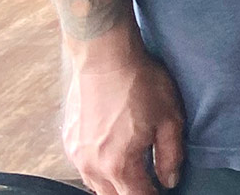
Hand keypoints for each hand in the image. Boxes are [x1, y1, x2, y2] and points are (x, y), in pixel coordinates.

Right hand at [63, 38, 184, 193]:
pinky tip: (114, 155)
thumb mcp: (169, 119)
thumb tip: (170, 180)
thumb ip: (171, 155)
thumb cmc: (140, 84)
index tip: (163, 190)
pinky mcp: (69, 141)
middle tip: (149, 182)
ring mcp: (76, 155)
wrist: (105, 57)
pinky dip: (100, 169)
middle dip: (133, 193)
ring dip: (115, 184)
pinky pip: (84, 168)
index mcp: (119, 164)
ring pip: (96, 185)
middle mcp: (92, 166)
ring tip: (134, 171)